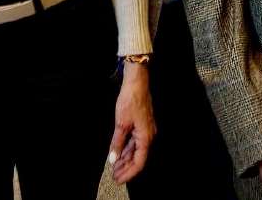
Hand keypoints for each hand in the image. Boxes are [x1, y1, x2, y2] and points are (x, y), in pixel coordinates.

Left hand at [109, 61, 154, 183]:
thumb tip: (113, 159)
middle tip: (113, 176)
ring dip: (125, 160)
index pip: (139, 162)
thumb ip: (117, 143)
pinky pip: (135, 142)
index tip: (118, 179)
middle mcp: (149, 136)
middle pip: (138, 158)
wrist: (137, 83)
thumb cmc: (130, 101)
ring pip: (136, 150)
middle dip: (126, 168)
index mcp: (146, 137)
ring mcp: (146, 131)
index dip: (129, 173)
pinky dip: (126, 149)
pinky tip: (119, 154)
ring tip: (114, 167)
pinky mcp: (141, 125)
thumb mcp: (121, 124)